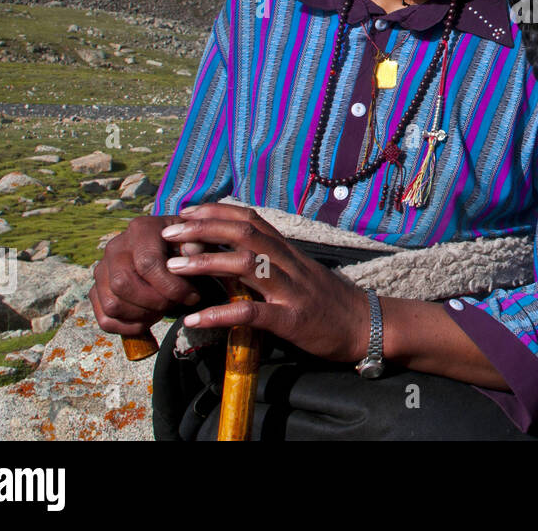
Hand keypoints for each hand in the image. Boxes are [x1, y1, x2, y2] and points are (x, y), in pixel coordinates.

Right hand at [90, 214, 205, 335]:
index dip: (171, 286)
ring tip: (164, 309)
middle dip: (155, 302)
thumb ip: (197, 245)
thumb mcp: (197, 238)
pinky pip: (105, 319)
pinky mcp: (96, 291)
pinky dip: (128, 327)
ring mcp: (102, 270)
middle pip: (124, 284)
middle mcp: (115, 247)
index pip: (147, 263)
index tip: (192, 296)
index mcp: (140, 229)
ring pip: (112, 304)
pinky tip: (149, 319)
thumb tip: (190, 253)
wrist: (170, 247)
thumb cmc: (186, 245)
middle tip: (175, 304)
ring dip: (142, 315)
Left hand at [157, 202, 370, 364]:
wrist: (367, 326)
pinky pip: (253, 313)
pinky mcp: (292, 319)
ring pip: (247, 265)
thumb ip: (265, 266)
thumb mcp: (297, 276)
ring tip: (174, 268)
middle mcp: (289, 263)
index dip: (217, 211)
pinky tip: (196, 320)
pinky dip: (221, 314)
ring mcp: (291, 290)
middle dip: (204, 228)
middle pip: (245, 233)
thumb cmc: (329, 303)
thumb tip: (223, 259)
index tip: (187, 211)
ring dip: (207, 263)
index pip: (251, 219)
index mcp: (289, 252)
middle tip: (170, 231)